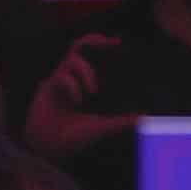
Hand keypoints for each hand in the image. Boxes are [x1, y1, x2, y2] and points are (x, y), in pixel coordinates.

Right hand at [24, 34, 136, 160]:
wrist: (51, 149)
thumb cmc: (74, 138)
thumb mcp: (102, 127)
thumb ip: (120, 122)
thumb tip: (143, 119)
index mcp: (84, 83)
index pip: (94, 57)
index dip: (104, 46)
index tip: (119, 42)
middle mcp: (72, 78)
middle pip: (79, 46)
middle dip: (94, 40)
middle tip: (109, 43)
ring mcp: (59, 81)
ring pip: (73, 59)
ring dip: (86, 72)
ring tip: (92, 92)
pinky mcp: (47, 88)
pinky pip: (62, 76)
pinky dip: (73, 86)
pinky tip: (77, 101)